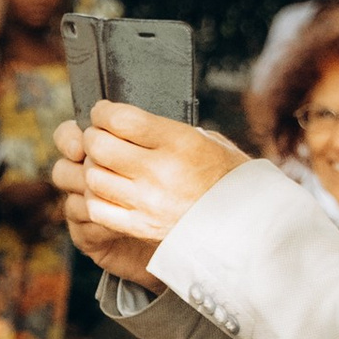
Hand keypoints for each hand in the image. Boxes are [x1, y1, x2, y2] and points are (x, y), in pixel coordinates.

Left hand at [56, 102, 247, 283]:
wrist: (246, 225)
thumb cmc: (230, 179)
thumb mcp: (210, 141)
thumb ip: (169, 132)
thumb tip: (131, 123)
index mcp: (179, 143)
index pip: (121, 119)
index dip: (103, 112)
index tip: (102, 112)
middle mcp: (159, 171)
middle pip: (99, 146)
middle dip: (93, 137)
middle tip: (98, 136)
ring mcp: (147, 202)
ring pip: (93, 177)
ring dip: (92, 167)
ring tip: (103, 164)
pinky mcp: (140, 226)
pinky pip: (98, 208)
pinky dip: (96, 197)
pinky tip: (107, 191)